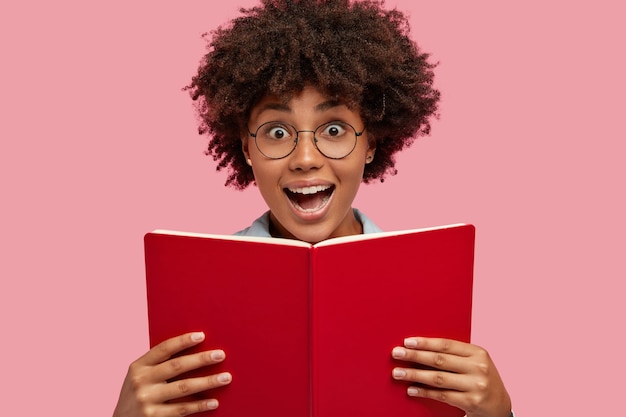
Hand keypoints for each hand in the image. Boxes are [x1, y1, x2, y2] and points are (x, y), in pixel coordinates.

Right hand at [113, 332, 231, 416]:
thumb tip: (193, 351)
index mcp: (138, 366)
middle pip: (177, 366)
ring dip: (208, 381)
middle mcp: (141, 381)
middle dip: (201, 359)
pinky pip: (182, 409)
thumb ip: (158, 365)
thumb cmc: (138, 395)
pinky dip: (200, 405)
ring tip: (225, 377)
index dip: (183, 341)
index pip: (163, 348)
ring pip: (183, 387)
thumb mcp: (139, 377)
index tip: (202, 335)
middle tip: (220, 355)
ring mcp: (146, 400)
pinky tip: (214, 402)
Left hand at [391, 337, 510, 416]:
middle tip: (396, 353)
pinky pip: (442, 395)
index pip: (446, 344)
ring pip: (438, 378)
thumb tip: (420, 348)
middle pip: (439, 360)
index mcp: (478, 352)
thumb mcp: (473, 362)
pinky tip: (411, 390)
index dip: (425, 342)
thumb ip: (454, 355)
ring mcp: (476, 386)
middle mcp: (478, 368)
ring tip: (398, 373)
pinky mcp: (472, 402)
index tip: (407, 342)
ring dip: (414, 375)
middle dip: (415, 356)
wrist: (500, 406)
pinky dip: (424, 392)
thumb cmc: (479, 379)